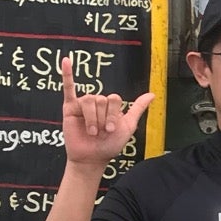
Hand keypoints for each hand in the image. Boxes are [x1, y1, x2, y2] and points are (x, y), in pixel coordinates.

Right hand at [60, 56, 152, 171]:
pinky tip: (67, 61)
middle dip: (103, 118)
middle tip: (100, 132)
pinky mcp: (70, 108)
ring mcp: (83, 104)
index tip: (111, 130)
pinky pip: (68, 88)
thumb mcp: (128, 126)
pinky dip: (67, 74)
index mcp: (111, 105)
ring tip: (91, 131)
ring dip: (92, 119)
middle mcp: (97, 102)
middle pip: (102, 99)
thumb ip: (137, 109)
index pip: (114, 98)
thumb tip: (152, 94)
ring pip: (90, 100)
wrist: (92, 158)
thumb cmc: (109, 145)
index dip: (113, 115)